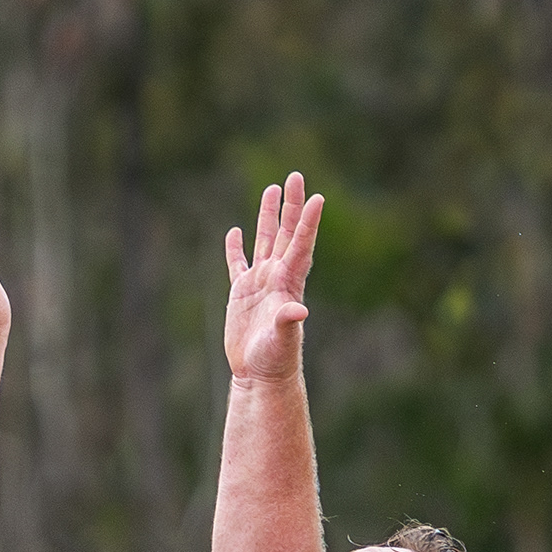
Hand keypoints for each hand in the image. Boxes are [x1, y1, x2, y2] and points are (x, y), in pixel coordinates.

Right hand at [224, 172, 323, 382]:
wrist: (259, 375)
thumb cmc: (275, 360)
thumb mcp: (283, 340)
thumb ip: (289, 322)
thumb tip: (299, 310)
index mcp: (287, 282)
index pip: (300, 244)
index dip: (308, 221)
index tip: (317, 197)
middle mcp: (276, 277)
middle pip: (286, 233)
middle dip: (291, 205)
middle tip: (296, 176)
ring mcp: (259, 284)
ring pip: (265, 241)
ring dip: (268, 216)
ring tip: (272, 189)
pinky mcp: (241, 295)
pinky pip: (238, 265)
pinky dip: (236, 248)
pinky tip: (234, 232)